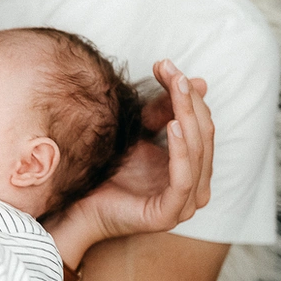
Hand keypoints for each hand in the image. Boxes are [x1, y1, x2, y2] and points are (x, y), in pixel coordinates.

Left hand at [47, 60, 213, 268]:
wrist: (76, 205)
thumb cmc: (106, 170)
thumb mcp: (139, 133)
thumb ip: (163, 110)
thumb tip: (196, 79)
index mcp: (192, 169)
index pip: (201, 123)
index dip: (187, 93)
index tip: (166, 65)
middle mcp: (195, 187)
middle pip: (203, 135)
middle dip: (188, 99)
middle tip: (171, 71)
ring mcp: (185, 204)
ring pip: (198, 153)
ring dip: (188, 116)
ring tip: (177, 89)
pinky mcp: (168, 214)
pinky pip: (183, 179)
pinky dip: (181, 151)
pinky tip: (174, 125)